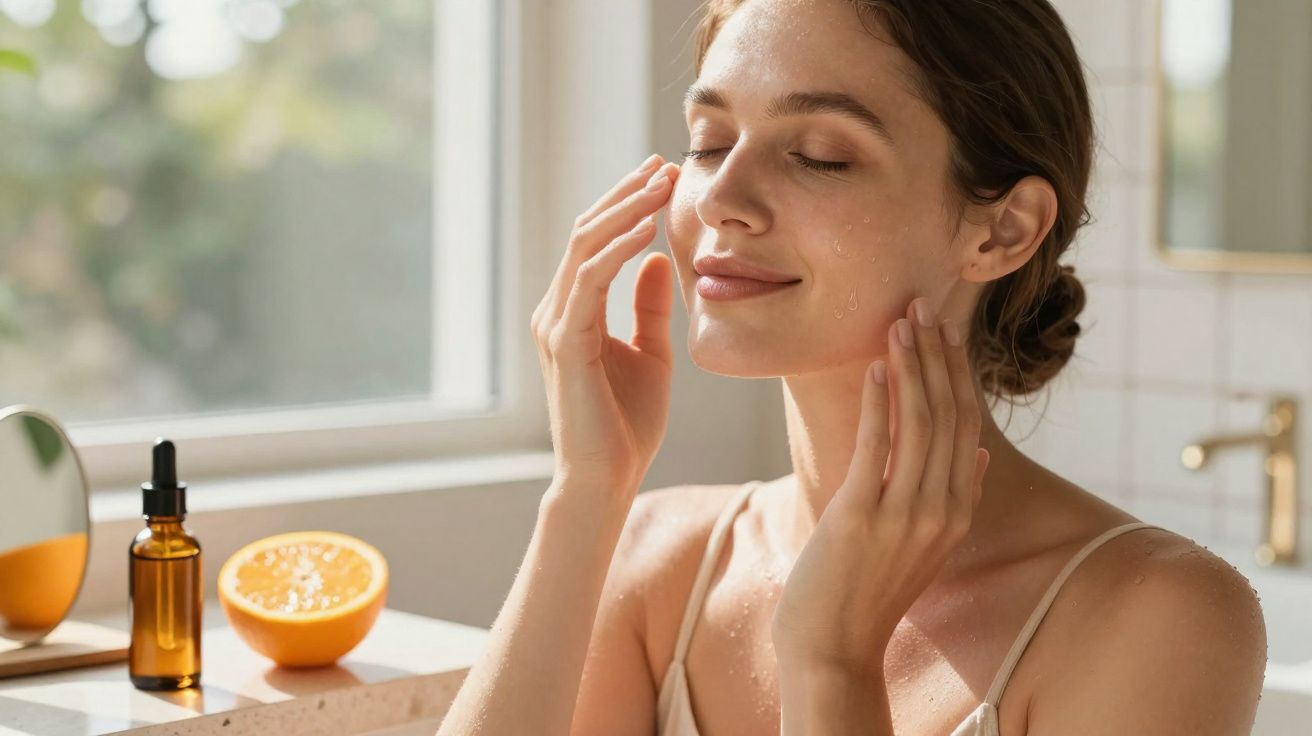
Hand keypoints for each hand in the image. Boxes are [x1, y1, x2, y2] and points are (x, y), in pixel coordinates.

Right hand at [531, 154, 681, 507]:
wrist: (606, 478)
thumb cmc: (627, 424)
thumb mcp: (651, 353)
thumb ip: (648, 307)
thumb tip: (657, 258)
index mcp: (574, 311)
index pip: (595, 242)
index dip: (626, 205)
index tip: (661, 176)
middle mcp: (557, 311)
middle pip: (586, 233)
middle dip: (625, 195)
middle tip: (663, 164)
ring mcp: (556, 325)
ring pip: (584, 249)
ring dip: (624, 212)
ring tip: (660, 184)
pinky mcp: (565, 344)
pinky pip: (590, 283)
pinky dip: (617, 252)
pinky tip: (646, 232)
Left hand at [770, 297, 990, 672]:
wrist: (834, 646)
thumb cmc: (869, 590)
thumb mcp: (926, 546)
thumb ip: (955, 499)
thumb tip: (981, 456)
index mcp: (958, 512)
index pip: (966, 426)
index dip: (957, 374)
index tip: (946, 331)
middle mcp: (941, 511)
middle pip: (948, 415)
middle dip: (936, 356)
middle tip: (923, 306)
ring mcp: (905, 515)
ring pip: (918, 424)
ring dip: (910, 367)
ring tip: (900, 323)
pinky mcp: (862, 518)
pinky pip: (876, 448)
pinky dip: (878, 404)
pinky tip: (874, 369)